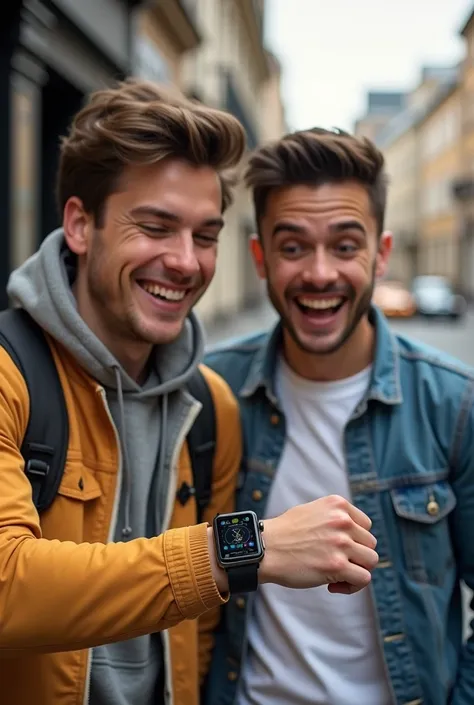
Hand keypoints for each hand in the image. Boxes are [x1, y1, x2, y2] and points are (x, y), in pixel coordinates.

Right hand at [259, 495, 377, 593]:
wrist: (264, 548)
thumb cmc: (284, 533)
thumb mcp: (312, 511)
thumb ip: (334, 518)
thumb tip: (353, 534)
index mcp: (337, 505)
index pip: (365, 525)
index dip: (355, 540)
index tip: (340, 549)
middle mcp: (342, 521)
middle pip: (370, 543)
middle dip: (356, 556)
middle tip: (335, 564)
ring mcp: (341, 543)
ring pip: (371, 561)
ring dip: (356, 570)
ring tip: (336, 575)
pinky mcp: (337, 565)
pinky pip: (363, 578)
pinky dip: (352, 586)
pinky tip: (333, 586)